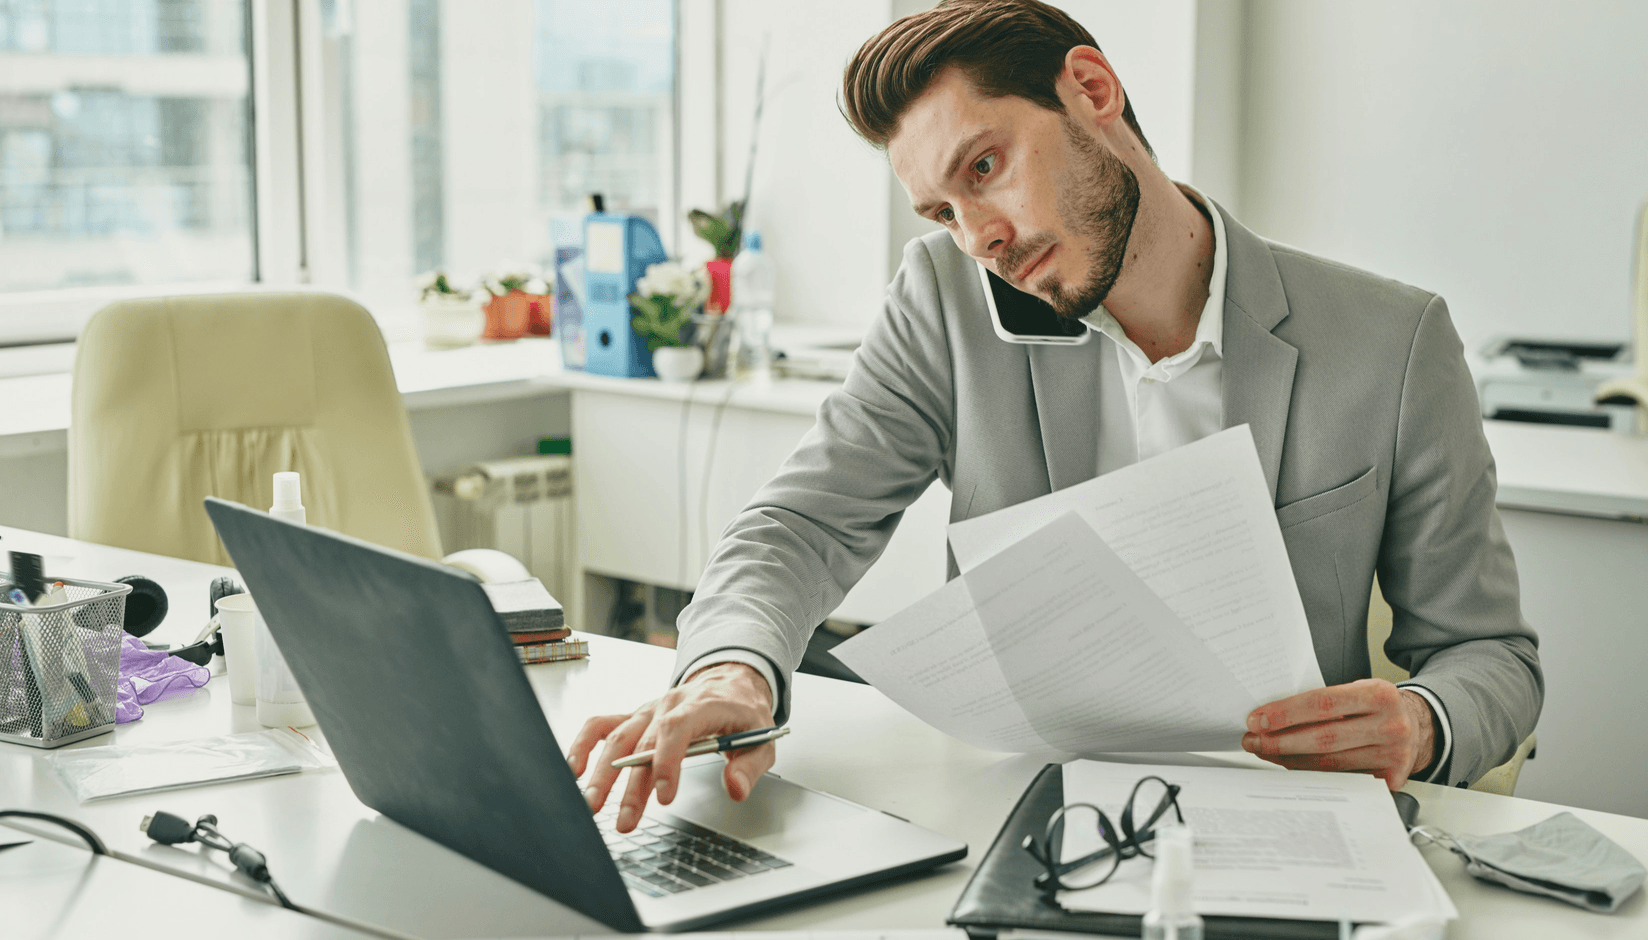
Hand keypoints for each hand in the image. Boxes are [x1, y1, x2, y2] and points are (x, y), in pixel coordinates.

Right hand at [566, 662, 775, 831]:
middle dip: (631, 785)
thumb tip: (735, 788)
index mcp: (701, 705)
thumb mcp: (762, 737)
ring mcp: (647, 711)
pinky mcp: (635, 718)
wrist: (730, 682)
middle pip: (643, 743)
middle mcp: (668, 705)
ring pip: (618, 738)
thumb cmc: (743, 711)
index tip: (664, 795)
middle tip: (625, 819)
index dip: (667, 761)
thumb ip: (750, 765)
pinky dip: (583, 744)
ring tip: (592, 805)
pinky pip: (601, 725)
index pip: (678, 728)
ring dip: (602, 773)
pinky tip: (574, 770)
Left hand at [1241, 679, 1435, 789]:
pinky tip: (1291, 765)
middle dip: (1280, 741)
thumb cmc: (1377, 707)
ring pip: (1329, 763)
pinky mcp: (1391, 779)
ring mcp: (1393, 755)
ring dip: (1290, 759)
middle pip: (1324, 738)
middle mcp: (1390, 726)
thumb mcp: (1359, 691)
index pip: (1322, 703)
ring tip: (1265, 752)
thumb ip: (1326, 700)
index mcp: (1379, 695)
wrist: (1419, 726)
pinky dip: (1312, 773)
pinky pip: (1341, 779)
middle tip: (1253, 740)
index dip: (1286, 713)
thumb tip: (1273, 714)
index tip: (1258, 719)